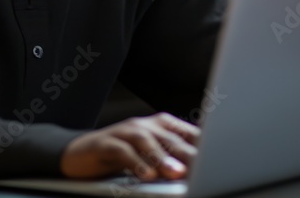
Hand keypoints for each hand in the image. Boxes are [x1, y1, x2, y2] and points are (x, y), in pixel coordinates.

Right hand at [60, 112, 199, 180]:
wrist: (79, 154)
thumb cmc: (121, 157)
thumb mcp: (152, 159)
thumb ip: (174, 161)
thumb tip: (200, 172)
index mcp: (161, 126)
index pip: (188, 133)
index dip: (204, 146)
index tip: (220, 160)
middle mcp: (144, 125)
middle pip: (169, 137)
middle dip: (187, 153)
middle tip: (204, 167)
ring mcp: (123, 132)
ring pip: (146, 140)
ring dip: (161, 156)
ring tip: (176, 172)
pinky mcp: (105, 143)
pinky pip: (122, 151)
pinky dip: (135, 162)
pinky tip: (146, 175)